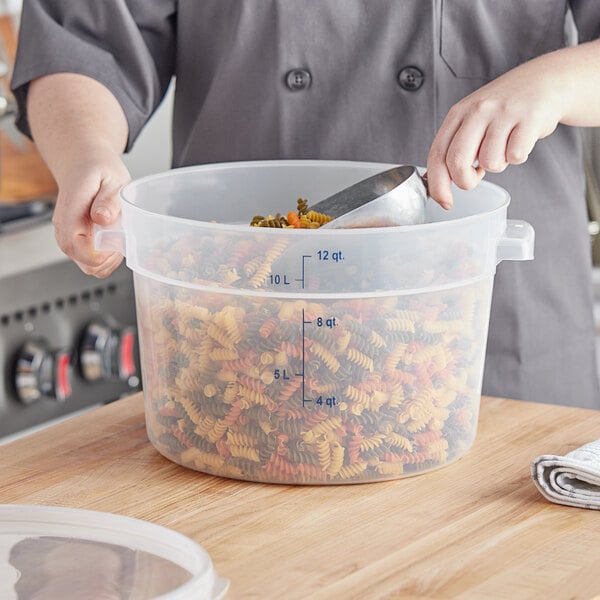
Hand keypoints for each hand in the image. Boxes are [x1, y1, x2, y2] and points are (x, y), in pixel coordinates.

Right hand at [52, 147, 130, 277]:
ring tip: (119, 235)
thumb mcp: (111, 179)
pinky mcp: (77, 240)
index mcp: (70, 214)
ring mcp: (70, 237)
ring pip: (90, 266)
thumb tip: (102, 218)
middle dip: (110, 258)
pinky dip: (106, 257)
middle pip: (86, 264)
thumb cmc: (98, 169)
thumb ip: (108, 199)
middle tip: (123, 237)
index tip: (119, 240)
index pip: (80, 250)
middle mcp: (66, 230)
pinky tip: (114, 238)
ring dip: (109, 259)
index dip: (104, 254)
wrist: (83, 163)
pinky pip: (91, 260)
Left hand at [426, 60, 562, 207]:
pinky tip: (520, 140)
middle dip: (465, 181)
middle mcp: (478, 111)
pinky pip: (516, 156)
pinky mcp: (529, 118)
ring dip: (498, 165)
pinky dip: (518, 157)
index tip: (445, 201)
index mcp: (458, 113)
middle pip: (457, 162)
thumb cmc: (504, 107)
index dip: (437, 184)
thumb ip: (455, 146)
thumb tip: (437, 183)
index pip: (437, 155)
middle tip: (476, 177)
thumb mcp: (472, 119)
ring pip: (490, 163)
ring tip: (504, 147)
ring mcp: (503, 113)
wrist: (545, 80)